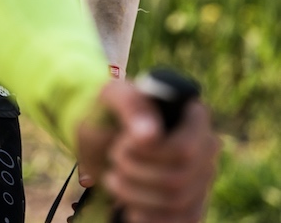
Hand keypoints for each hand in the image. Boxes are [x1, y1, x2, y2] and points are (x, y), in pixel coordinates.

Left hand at [76, 80, 219, 222]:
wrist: (100, 138)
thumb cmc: (109, 111)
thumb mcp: (110, 96)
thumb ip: (130, 105)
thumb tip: (150, 134)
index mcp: (193, 117)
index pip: (184, 149)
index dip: (148, 152)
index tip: (124, 142)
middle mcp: (206, 149)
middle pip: (177, 179)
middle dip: (133, 171)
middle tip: (114, 157)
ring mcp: (202, 178)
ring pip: (176, 204)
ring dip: (134, 194)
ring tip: (115, 178)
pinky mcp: (193, 204)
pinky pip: (181, 221)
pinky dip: (149, 217)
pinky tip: (131, 207)